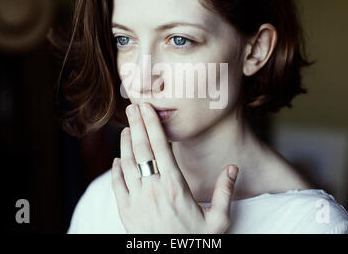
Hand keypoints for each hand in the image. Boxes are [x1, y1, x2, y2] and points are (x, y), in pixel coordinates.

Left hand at [111, 102, 239, 232]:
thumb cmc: (196, 241)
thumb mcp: (219, 221)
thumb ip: (225, 192)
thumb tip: (233, 167)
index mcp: (175, 186)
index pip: (161, 147)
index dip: (152, 124)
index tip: (147, 108)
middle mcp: (153, 189)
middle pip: (141, 149)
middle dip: (136, 124)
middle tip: (133, 106)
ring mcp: (136, 200)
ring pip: (126, 163)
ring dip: (125, 143)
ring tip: (126, 127)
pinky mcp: (125, 212)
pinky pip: (116, 185)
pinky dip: (115, 169)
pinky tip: (117, 159)